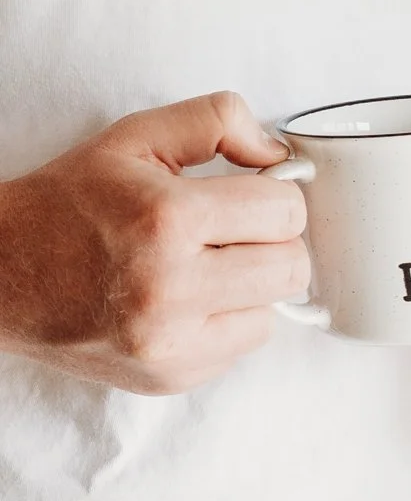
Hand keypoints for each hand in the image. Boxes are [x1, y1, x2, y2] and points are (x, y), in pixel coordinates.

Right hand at [0, 92, 309, 394]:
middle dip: (270, 241)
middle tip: (230, 229)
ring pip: (273, 311)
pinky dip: (225, 320)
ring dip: (250, 285)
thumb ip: (215, 123)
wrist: (0, 275)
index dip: (275, 195)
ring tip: (203, 265)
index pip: (286, 211)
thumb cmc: (66, 203)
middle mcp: (169, 289)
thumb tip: (280, 155)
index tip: (249, 195)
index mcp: (165, 220)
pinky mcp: (170, 377)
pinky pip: (240, 346)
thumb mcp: (134, 137)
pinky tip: (184, 300)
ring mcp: (170, 344)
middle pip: (292, 267)